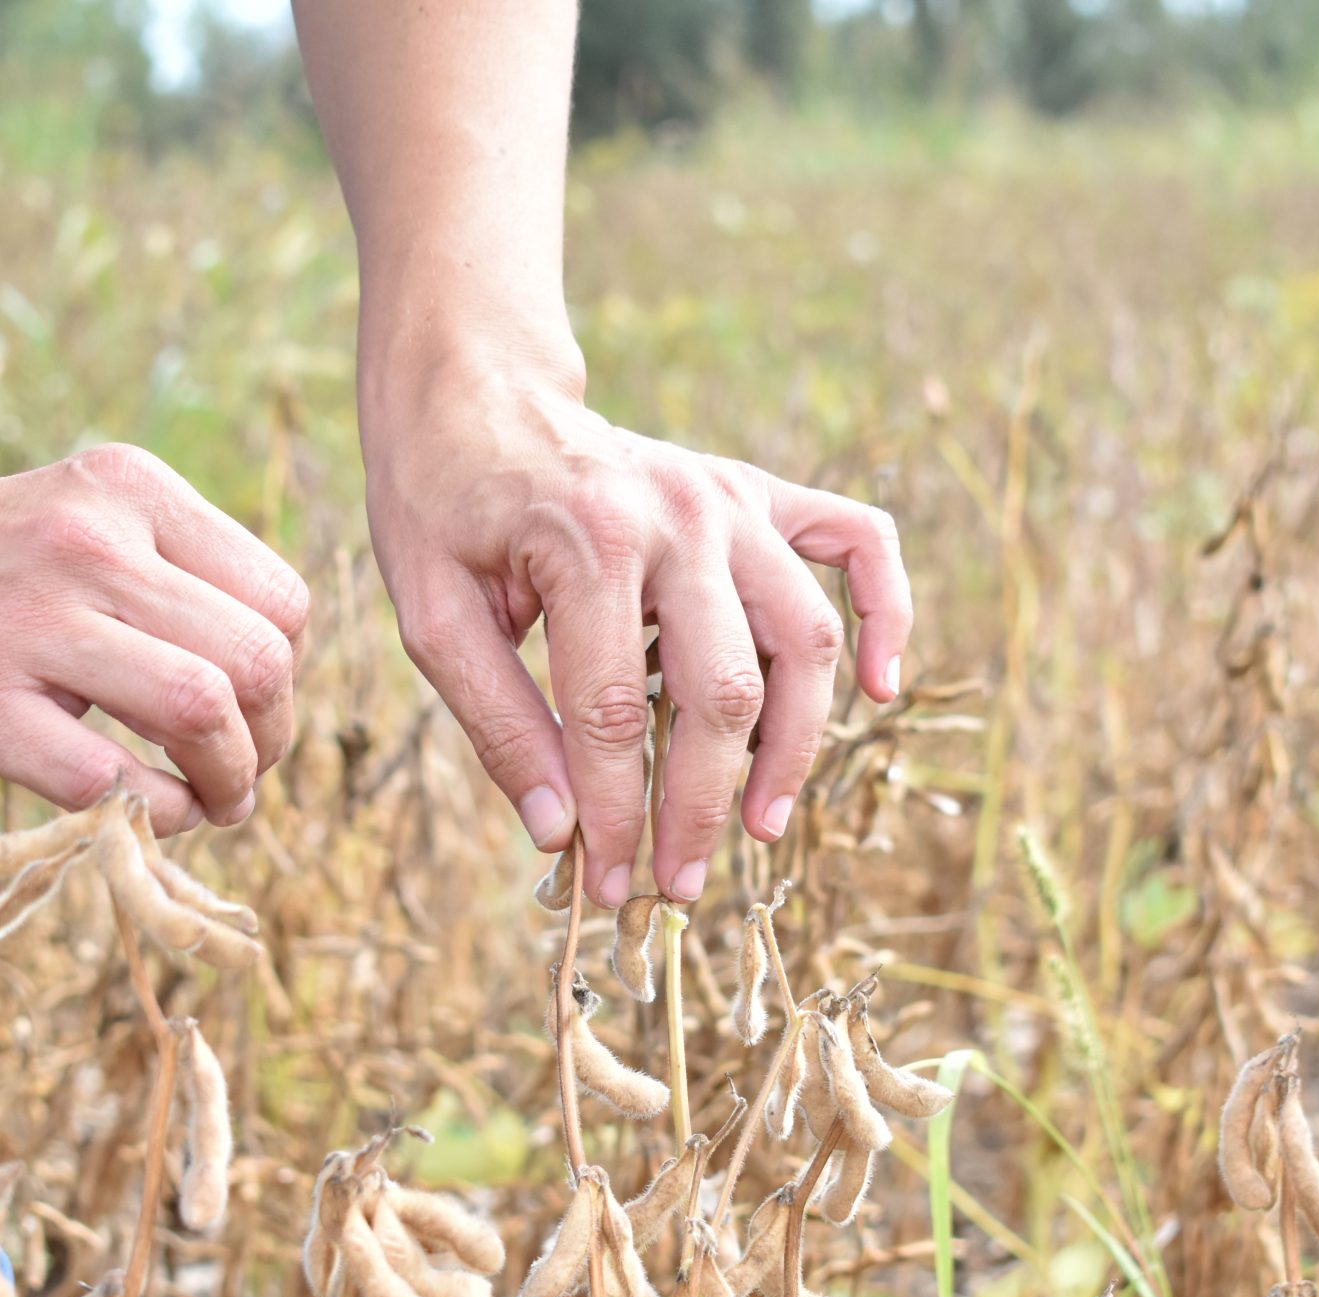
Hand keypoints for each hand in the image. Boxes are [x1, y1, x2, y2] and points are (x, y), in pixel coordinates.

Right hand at [0, 443, 306, 834]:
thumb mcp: (73, 523)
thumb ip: (168, 577)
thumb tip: (268, 685)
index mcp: (127, 490)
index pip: (281, 599)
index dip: (286, 675)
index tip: (253, 712)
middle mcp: (88, 542)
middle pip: (258, 659)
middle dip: (271, 739)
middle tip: (242, 773)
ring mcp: (27, 624)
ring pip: (203, 711)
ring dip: (230, 781)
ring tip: (213, 803)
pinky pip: (113, 782)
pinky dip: (152, 816)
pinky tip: (141, 815)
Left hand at [361, 352, 910, 907]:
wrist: (476, 391)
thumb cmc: (443, 505)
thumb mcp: (431, 613)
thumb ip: (498, 721)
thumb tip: (559, 834)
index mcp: (587, 540)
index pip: (614, 713)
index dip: (616, 812)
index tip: (608, 882)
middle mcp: (678, 514)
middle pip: (723, 689)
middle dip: (701, 802)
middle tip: (679, 882)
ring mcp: (729, 498)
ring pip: (805, 637)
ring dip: (796, 743)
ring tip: (760, 823)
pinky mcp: (758, 490)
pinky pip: (860, 540)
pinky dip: (887, 609)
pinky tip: (878, 686)